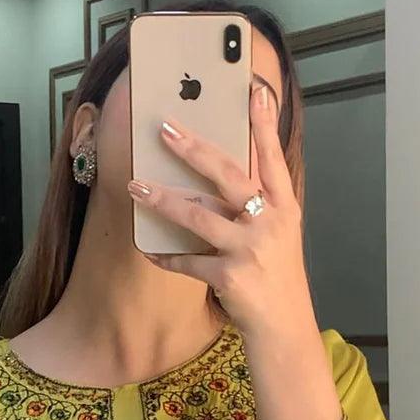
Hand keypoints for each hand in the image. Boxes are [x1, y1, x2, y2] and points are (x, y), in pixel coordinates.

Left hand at [128, 85, 312, 338]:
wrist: (284, 328)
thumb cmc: (276, 276)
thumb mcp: (277, 235)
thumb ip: (255, 206)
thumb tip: (213, 175)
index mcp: (284, 207)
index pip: (272, 157)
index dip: (263, 124)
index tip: (253, 90)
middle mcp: (270, 223)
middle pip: (228, 176)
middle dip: (194, 150)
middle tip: (165, 129)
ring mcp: (250, 250)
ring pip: (198, 216)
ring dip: (162, 200)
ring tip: (135, 187)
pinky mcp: (230, 277)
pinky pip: (188, 261)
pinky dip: (167, 257)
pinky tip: (149, 251)